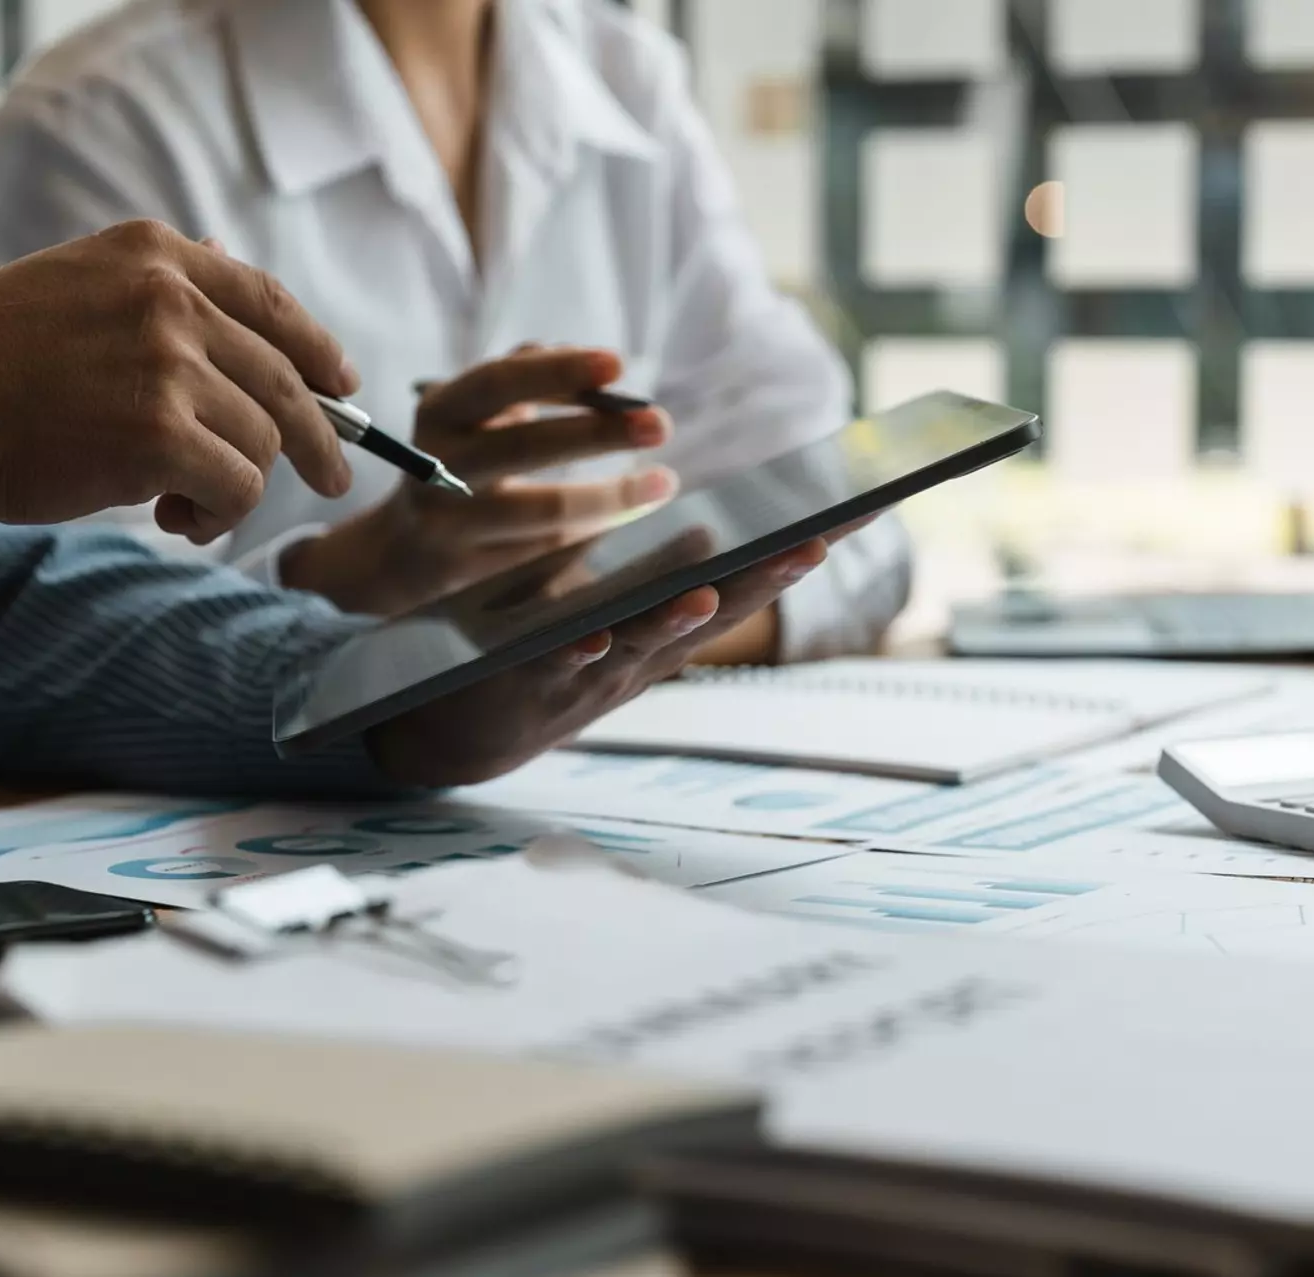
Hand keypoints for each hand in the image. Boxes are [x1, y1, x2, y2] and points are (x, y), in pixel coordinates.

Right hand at [0, 220, 354, 540]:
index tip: (342, 383)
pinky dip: (218, 515)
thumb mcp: (71, 288)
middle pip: (286, 379)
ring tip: (186, 506)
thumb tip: (232, 276)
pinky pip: (238, 486)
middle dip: (321, 438)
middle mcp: (170, 298)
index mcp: (152, 254)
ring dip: (236, 487)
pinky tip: (177, 520)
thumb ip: (153, 290)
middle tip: (333, 479)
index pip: (268, 298)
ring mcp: (170, 364)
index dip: (316, 347)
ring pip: (262, 442)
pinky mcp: (163, 434)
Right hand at [279, 346, 674, 614]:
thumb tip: (598, 368)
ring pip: (544, 513)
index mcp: (441, 411)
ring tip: (664, 482)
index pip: (499, 382)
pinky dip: (595, 529)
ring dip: (612, 497)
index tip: (618, 364)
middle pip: (524, 448)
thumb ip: (530, 376)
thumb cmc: (464, 456)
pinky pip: (548, 550)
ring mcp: (453, 523)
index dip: (559, 372)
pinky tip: (633, 512)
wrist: (404, 547)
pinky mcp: (474, 571)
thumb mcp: (480, 410)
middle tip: (659, 424)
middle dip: (598, 433)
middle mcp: (437, 466)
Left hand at [364, 539, 829, 786]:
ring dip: (676, 622)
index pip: (742, 582)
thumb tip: (712, 527)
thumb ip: (653, 575)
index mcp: (663, 629)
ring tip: (712, 591)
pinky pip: (557, 667)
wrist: (460, 731)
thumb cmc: (542, 657)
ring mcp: (591, 676)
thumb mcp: (609, 609)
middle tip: (817, 542)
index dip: (793, 551)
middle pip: (714, 614)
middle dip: (764, 581)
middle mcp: (642, 657)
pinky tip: (594, 634)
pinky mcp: (531, 685)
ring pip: (643, 645)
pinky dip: (578, 653)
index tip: (853, 509)